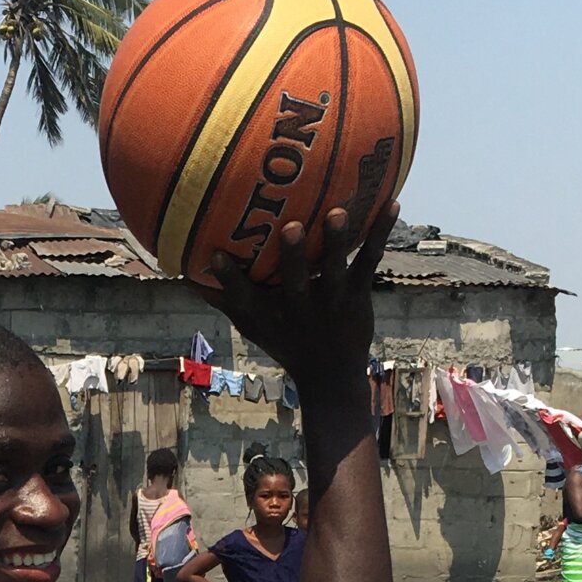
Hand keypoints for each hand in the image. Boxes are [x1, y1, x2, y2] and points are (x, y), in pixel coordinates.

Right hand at [195, 200, 398, 391]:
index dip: (229, 279)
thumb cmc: (288, 343)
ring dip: (336, 242)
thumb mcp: (253, 327)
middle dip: (293, 256)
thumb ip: (227, 300)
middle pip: (295, 282)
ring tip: (337, 212)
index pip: (245, 298)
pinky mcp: (357, 296)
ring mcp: (331, 302)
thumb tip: (189, 272)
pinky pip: (369, 262)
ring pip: (334, 270)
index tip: (214, 255)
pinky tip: (391, 203)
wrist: (331, 378)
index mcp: (272, 315)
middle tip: (291, 227)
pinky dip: (380, 234)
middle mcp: (300, 309)